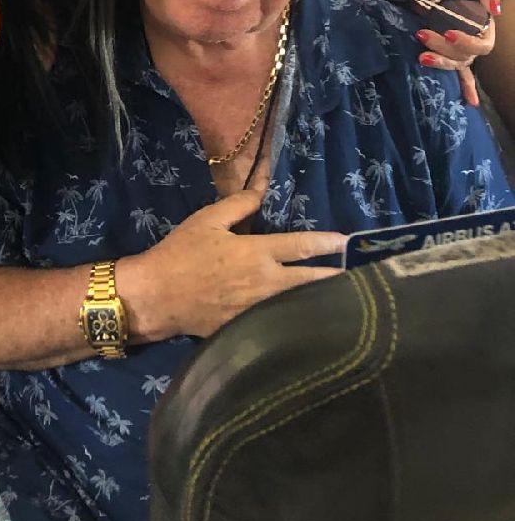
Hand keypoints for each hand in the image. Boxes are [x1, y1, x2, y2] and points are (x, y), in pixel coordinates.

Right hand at [120, 190, 344, 340]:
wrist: (158, 296)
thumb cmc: (181, 253)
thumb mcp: (207, 220)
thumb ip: (238, 206)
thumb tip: (261, 192)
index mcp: (256, 252)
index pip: (301, 246)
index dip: (327, 243)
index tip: (348, 242)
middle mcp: (265, 282)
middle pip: (311, 281)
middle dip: (337, 278)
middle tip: (361, 279)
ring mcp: (258, 309)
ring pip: (300, 305)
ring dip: (322, 302)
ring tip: (346, 302)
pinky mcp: (248, 328)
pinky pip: (280, 323)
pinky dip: (298, 321)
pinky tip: (311, 324)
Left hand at [416, 0, 500, 105]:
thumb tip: (496, 11)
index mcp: (482, 26)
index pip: (484, 45)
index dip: (467, 43)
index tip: (448, 33)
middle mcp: (472, 40)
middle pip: (466, 57)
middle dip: (445, 49)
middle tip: (423, 35)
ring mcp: (457, 49)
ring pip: (456, 64)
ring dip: (440, 62)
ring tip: (421, 55)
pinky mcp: (443, 52)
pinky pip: (459, 74)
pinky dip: (466, 88)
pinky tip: (471, 103)